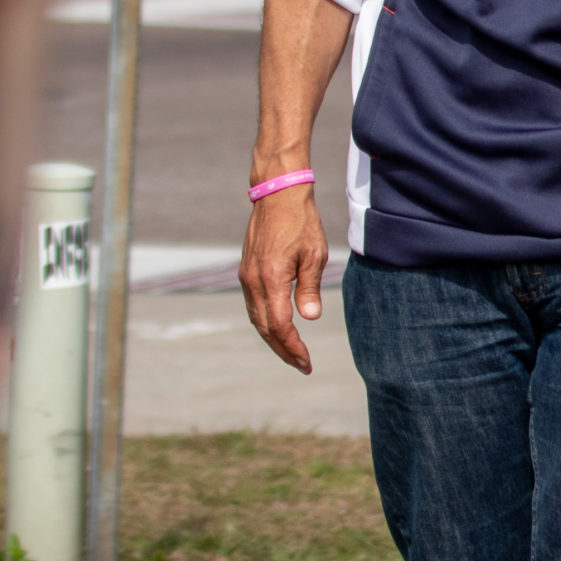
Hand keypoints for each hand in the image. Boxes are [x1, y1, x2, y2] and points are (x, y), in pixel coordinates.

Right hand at [240, 183, 328, 373]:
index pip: (279, 325)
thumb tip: (308, 318)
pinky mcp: (245, 271)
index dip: (292, 346)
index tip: (306, 361)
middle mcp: (253, 281)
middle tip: (301, 365)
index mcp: (271, 278)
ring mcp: (246, 276)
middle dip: (283, 349)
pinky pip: (253, 305)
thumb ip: (309, 288)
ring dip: (273, 338)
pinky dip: (265, 321)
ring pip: (256, 318)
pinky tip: (278, 328)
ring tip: (292, 353)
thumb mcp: (314, 254)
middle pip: (264, 327)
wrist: (277, 195)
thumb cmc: (301, 222)